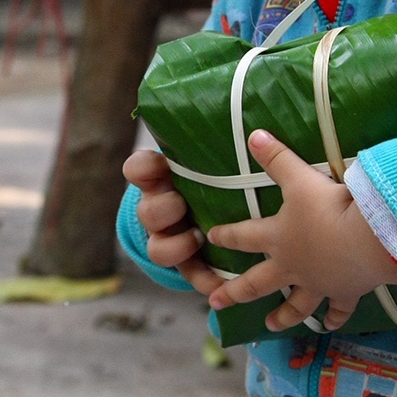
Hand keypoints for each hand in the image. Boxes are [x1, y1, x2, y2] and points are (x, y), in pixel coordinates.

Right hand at [123, 149, 225, 295]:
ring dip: (175, 245)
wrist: (230, 215)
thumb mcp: (218, 156)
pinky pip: (190, 277)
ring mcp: (173, 240)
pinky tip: (221, 284)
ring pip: (158, 249)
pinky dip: (204, 280)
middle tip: (180, 204)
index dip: (143, 169)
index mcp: (164, 179)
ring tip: (195, 240)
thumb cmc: (224, 175)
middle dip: (161, 209)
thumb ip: (224, 139)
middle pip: (147, 211)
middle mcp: (161, 209)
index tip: (160, 167)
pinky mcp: (191, 266)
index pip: (138, 169)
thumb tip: (258, 112)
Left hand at [203, 130, 396, 331]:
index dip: (226, 236)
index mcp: (278, 238)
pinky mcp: (345, 292)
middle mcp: (292, 266)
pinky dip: (333, 317)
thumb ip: (277, 158)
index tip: (210, 238)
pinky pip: (337, 308)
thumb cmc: (329, 208)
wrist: (366, 240)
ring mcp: (318, 283)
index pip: (244, 236)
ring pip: (295, 304)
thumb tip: (254, 134)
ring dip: (282, 315)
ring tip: (270, 325)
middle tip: (215, 303)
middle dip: (235, 292)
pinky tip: (328, 326)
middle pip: (257, 283)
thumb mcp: (299, 178)